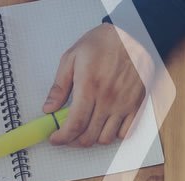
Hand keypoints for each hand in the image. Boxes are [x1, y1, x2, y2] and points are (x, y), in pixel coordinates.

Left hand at [43, 23, 154, 146]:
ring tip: (85, 129)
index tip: (55, 138)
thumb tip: (49, 108)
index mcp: (89, 87)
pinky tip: (104, 125)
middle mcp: (108, 99)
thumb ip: (59, 86)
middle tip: (66, 135)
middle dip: (73, 141)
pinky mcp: (136, 105)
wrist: (133, 35)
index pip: (74, 124)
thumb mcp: (72, 58)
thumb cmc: (103, 43)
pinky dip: (113, 135)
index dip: (62, 137)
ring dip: (92, 139)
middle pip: (88, 136)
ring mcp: (124, 104)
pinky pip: (125, 132)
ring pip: (106, 139)